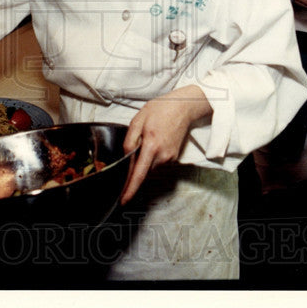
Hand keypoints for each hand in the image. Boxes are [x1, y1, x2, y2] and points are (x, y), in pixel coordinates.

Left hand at [121, 85, 210, 203]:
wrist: (183, 107)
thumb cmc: (160, 110)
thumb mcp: (138, 120)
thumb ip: (129, 141)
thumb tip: (126, 158)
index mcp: (151, 146)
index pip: (139, 174)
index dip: (130, 189)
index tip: (123, 200)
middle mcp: (162, 156)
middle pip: (143, 171)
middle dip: (135, 166)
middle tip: (136, 146)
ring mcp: (170, 158)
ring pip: (150, 167)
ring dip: (144, 159)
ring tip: (148, 138)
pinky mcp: (174, 158)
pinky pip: (158, 162)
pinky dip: (152, 157)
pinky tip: (154, 141)